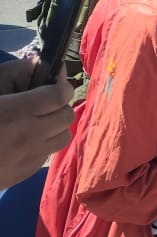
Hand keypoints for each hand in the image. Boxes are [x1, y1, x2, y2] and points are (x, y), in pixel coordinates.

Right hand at [0, 62, 73, 190]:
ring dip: (54, 126)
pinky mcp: (23, 174)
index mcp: (17, 111)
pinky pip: (45, 155)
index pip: (59, 94)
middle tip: (44, 98)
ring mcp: (29, 157)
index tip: (54, 78)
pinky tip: (23, 141)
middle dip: (59, 104)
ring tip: (36, 121)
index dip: (60, 84)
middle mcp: (30, 135)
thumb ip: (10, 75)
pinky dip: (41, 145)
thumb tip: (34, 63)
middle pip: (66, 115)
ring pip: (62, 137)